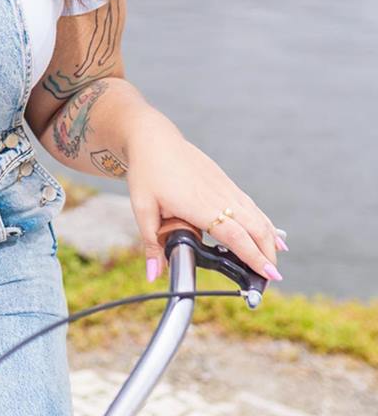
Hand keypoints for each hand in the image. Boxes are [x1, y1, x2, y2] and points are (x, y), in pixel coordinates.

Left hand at [125, 118, 285, 283]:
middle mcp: (219, 196)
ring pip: (256, 216)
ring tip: (274, 262)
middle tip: (272, 277)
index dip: (254, 256)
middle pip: (254, 228)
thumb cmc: (148, 171)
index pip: (235, 235)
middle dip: (267, 254)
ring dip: (269, 239)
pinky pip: (250, 206)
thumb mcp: (142, 209)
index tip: (268, 274)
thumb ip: (152, 244)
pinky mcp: (226, 182)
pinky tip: (271, 234)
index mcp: (199, 205)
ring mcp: (225, 187)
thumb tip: (154, 274)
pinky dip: (264, 222)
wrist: (153, 138)